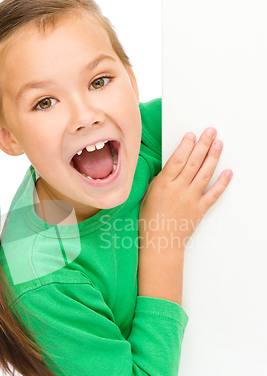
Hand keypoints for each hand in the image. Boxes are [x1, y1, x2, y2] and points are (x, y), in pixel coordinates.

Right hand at [139, 127, 232, 250]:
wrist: (160, 243)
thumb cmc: (150, 221)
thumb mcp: (148, 196)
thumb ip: (160, 180)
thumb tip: (172, 166)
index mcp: (163, 185)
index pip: (177, 160)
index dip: (186, 146)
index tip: (192, 135)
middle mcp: (178, 190)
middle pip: (193, 163)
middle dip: (202, 145)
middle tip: (210, 132)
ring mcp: (191, 200)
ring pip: (205, 174)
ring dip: (213, 157)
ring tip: (218, 144)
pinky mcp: (200, 209)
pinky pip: (213, 194)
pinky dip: (222, 183)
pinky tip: (228, 172)